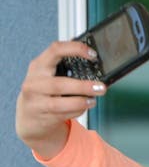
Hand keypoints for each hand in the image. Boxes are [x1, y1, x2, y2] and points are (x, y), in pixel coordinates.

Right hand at [15, 40, 106, 158]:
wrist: (29, 115)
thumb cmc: (43, 90)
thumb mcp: (47, 74)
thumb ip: (64, 67)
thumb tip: (93, 64)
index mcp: (38, 65)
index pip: (55, 50)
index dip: (75, 49)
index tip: (92, 55)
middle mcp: (35, 83)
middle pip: (60, 84)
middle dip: (83, 86)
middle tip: (101, 87)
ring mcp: (37, 102)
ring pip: (61, 104)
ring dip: (82, 102)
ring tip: (93, 100)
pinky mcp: (43, 117)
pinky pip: (64, 114)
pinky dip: (77, 111)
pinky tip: (83, 107)